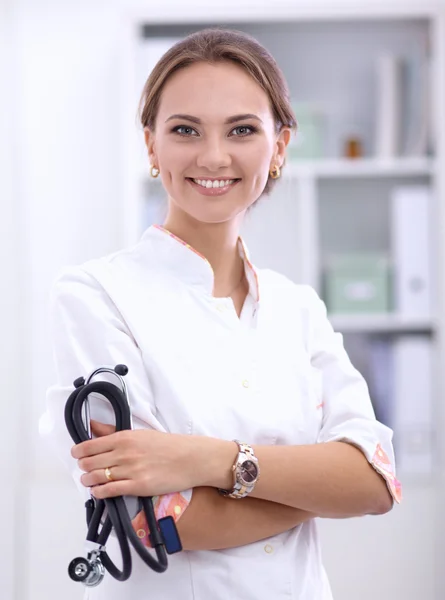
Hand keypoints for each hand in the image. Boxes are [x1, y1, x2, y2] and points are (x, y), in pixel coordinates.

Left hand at [71, 420, 200, 499]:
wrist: (190, 458)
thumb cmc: (167, 445)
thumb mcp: (140, 433)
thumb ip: (114, 432)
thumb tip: (93, 425)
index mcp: (124, 437)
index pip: (90, 445)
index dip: (78, 452)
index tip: (76, 454)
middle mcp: (124, 453)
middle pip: (90, 463)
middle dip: (83, 467)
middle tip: (84, 468)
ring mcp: (131, 470)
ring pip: (97, 477)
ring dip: (88, 480)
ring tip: (88, 480)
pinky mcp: (138, 486)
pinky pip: (110, 490)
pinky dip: (99, 492)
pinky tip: (98, 491)